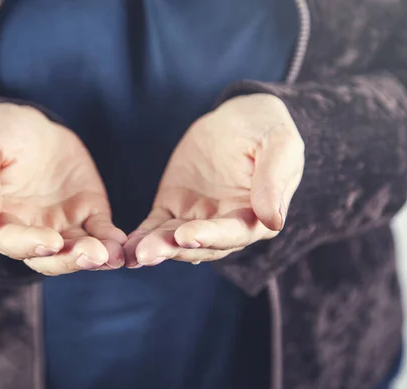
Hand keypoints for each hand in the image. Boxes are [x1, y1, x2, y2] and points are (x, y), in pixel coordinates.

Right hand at [0, 103, 125, 274]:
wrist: (28, 123)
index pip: (12, 242)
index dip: (31, 244)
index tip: (52, 241)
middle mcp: (29, 231)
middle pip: (49, 257)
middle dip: (71, 259)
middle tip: (94, 254)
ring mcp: (60, 225)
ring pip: (77, 250)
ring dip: (95, 256)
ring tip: (112, 254)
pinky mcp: (87, 213)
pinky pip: (101, 232)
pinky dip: (111, 240)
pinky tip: (121, 242)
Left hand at [124, 94, 304, 266]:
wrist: (239, 118)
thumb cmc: (266, 130)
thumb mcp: (280, 146)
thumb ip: (273, 181)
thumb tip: (273, 220)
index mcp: (257, 216)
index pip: (234, 233)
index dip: (211, 236)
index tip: (187, 235)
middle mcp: (226, 225)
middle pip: (201, 244)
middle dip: (175, 249)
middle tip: (149, 253)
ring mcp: (198, 219)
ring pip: (175, 239)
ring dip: (156, 248)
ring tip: (135, 253)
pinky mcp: (174, 208)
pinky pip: (156, 226)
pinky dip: (142, 237)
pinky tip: (126, 248)